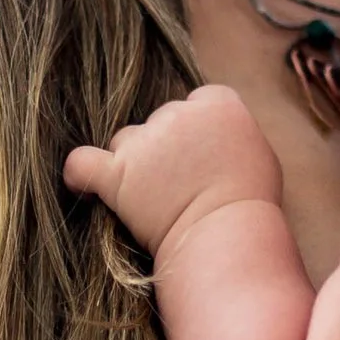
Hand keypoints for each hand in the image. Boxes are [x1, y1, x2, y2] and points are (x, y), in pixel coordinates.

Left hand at [63, 84, 282, 257]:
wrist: (227, 238)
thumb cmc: (250, 205)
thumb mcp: (258, 154)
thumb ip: (231, 133)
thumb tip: (213, 134)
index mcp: (218, 104)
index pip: (197, 101)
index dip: (198, 130)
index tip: (203, 157)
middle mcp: (179, 114)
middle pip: (161, 120)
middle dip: (168, 148)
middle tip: (183, 186)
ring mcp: (146, 142)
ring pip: (128, 141)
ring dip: (135, 164)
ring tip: (156, 201)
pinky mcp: (119, 173)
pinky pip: (83, 163)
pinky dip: (80, 173)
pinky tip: (85, 185)